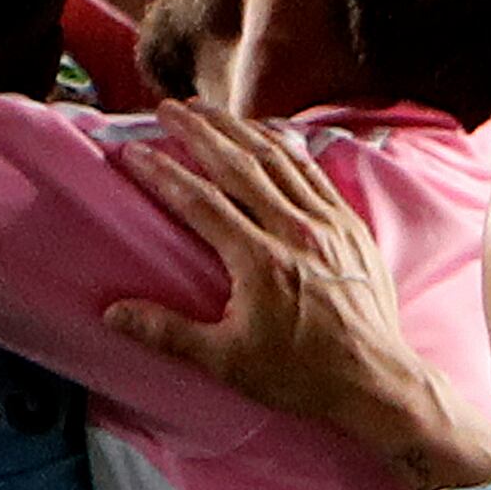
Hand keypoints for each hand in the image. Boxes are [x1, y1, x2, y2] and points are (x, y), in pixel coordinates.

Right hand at [102, 100, 490, 489]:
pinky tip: (265, 131)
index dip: (162, 173)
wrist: (375, 381)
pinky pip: (312, 170)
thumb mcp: (228, 362)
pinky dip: (284, 144)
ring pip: (276, 159)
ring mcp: (328, 222)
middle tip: (167, 108)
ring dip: (238, 128)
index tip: (132, 151)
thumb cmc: (301, 375)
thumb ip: (168, 333)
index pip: (200, 202)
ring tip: (207, 108)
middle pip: (238, 165)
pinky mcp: (350, 224)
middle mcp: (295, 231)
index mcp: (260, 262)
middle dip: (198, 131)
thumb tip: (114, 312)